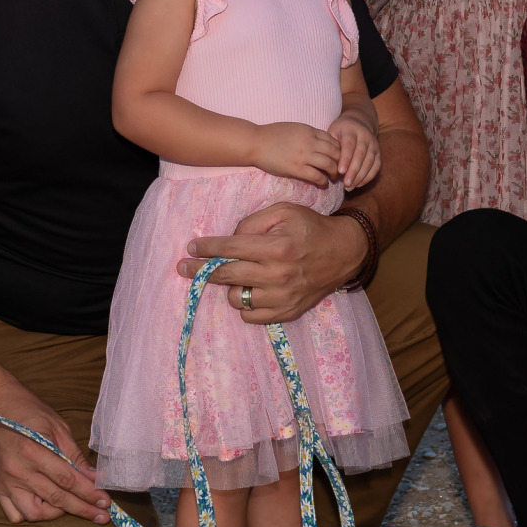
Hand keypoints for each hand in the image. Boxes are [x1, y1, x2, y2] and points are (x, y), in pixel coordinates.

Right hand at [0, 378, 109, 525]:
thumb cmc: (28, 411)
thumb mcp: (57, 426)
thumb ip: (74, 455)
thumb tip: (94, 477)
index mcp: (34, 451)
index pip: (68, 480)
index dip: (89, 493)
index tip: (105, 502)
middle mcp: (18, 470)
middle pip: (56, 499)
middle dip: (83, 509)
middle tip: (102, 516)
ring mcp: (5, 481)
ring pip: (33, 513)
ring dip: (55, 513)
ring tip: (69, 505)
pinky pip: (13, 514)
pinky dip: (30, 514)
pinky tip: (43, 504)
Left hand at [179, 201, 365, 323]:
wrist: (343, 252)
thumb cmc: (310, 227)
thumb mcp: (284, 211)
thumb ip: (253, 222)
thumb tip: (230, 239)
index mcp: (276, 247)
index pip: (231, 249)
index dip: (207, 248)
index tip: (191, 248)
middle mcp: (277, 275)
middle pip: (227, 276)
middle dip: (200, 271)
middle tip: (183, 268)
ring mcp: (282, 297)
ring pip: (236, 298)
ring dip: (230, 286)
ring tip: (235, 275)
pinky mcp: (287, 311)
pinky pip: (251, 315)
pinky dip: (244, 304)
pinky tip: (248, 290)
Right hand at [252, 121, 340, 185]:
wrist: (255, 142)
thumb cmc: (271, 134)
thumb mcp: (293, 128)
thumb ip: (307, 133)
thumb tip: (317, 140)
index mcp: (309, 130)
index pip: (332, 139)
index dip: (339, 149)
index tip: (340, 156)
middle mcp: (310, 142)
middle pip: (335, 152)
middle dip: (341, 161)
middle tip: (342, 168)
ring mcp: (304, 155)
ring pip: (329, 164)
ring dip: (335, 172)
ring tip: (334, 177)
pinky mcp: (296, 168)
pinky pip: (317, 176)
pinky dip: (323, 181)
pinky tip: (323, 183)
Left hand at [329, 112, 381, 189]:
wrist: (359, 122)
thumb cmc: (341, 131)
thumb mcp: (333, 131)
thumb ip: (331, 145)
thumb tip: (326, 162)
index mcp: (351, 130)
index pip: (349, 145)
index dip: (345, 159)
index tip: (340, 171)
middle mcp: (365, 137)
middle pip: (360, 155)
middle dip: (353, 171)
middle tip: (345, 184)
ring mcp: (373, 144)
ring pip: (369, 162)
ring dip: (360, 176)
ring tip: (350, 187)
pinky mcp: (378, 152)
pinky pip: (376, 166)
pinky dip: (368, 177)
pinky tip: (358, 184)